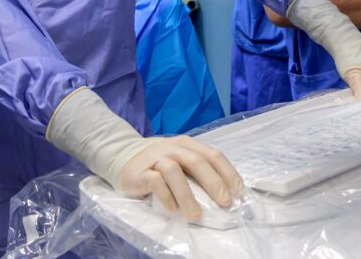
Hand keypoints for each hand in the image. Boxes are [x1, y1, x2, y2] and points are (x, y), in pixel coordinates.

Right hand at [46, 87, 242, 220]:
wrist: (122, 157)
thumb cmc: (158, 163)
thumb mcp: (179, 160)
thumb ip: (196, 170)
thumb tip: (225, 192)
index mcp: (188, 144)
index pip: (213, 155)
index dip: (228, 172)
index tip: (239, 191)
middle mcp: (173, 148)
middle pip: (197, 162)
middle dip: (214, 183)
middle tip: (225, 203)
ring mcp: (156, 158)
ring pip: (175, 171)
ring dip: (188, 195)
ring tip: (196, 215)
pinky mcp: (141, 172)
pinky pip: (155, 181)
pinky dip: (166, 196)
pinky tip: (172, 209)